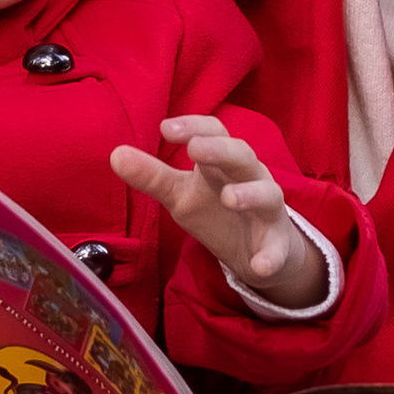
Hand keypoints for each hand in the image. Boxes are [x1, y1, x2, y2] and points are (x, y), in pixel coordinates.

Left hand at [113, 114, 323, 308]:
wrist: (259, 250)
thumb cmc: (217, 209)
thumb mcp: (181, 194)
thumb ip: (152, 176)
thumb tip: (115, 154)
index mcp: (224, 162)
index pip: (215, 132)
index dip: (194, 127)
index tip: (165, 128)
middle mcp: (251, 178)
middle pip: (242, 156)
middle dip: (221, 151)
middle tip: (195, 150)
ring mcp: (268, 211)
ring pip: (268, 194)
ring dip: (251, 194)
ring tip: (229, 198)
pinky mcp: (278, 244)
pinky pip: (279, 250)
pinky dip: (271, 257)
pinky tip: (259, 266)